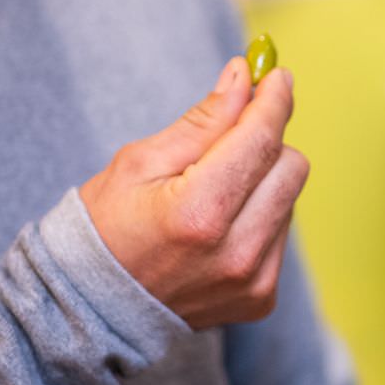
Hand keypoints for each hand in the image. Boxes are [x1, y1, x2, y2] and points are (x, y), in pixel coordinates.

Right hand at [79, 58, 307, 328]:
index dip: (274, 100)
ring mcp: (252, 281)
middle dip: (266, 141)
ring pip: (290, 198)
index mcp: (200, 212)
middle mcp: (236, 252)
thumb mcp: (140, 162)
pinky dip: (260, 217)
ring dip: (262, 182)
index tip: (276, 76)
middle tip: (231, 136)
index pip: (261, 139)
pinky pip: (281, 233)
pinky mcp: (261, 297)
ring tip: (211, 193)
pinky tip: (218, 227)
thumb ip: (204, 120)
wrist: (93, 308)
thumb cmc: (106, 227)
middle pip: (290, 166)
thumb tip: (246, 76)